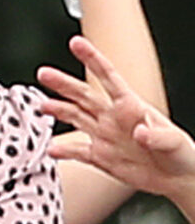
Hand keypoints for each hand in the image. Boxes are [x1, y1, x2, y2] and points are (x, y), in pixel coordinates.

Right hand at [41, 34, 194, 204]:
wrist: (178, 179)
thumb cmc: (182, 154)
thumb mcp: (174, 141)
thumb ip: (155, 136)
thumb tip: (139, 131)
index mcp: (132, 106)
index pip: (109, 77)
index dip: (92, 59)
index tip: (76, 43)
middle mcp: (113, 117)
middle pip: (84, 95)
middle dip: (63, 83)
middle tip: (44, 73)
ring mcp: (105, 136)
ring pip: (76, 117)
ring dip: (58, 110)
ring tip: (43, 105)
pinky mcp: (100, 156)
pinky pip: (77, 151)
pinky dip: (63, 150)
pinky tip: (51, 149)